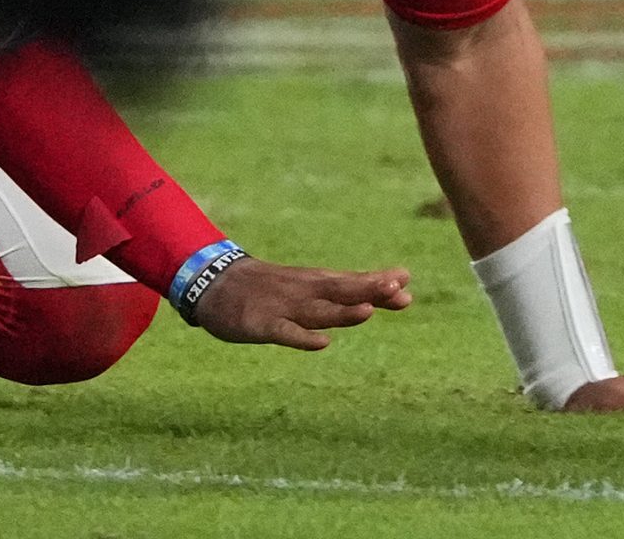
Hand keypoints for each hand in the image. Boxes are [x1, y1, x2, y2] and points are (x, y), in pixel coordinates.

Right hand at [190, 258, 411, 350]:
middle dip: (367, 289)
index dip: (379, 284)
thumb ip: (353, 290)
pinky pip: (285, 332)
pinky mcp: (262, 324)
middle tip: (395, 286)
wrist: (216, 282)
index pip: (353, 281)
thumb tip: (401, 291)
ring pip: (317, 311)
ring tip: (367, 310)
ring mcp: (284, 307)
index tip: (406, 280)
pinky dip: (303, 338)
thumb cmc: (273, 287)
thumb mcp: (313, 284)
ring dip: (342, 311)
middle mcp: (305, 292)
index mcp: (317, 282)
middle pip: (341, 290)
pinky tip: (322, 342)